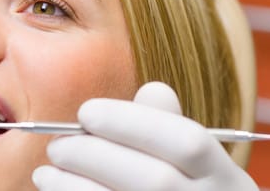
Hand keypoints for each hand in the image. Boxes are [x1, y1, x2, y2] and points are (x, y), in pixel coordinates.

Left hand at [32, 82, 256, 190]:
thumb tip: (153, 90)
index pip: (187, 142)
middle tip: (57, 145)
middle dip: (95, 156)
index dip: (132, 122)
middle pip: (155, 180)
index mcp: (224, 176)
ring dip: (75, 186)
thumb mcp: (190, 162)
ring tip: (45, 172)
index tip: (85, 111)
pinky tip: (54, 190)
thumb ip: (166, 125)